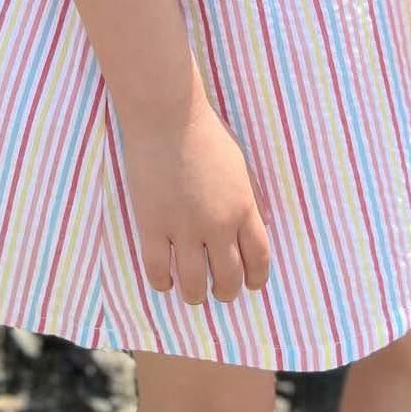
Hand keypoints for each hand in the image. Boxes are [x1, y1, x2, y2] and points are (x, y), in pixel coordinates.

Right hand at [119, 89, 271, 305]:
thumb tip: (253, 227)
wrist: (166, 116)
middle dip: (226, 291)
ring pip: (194, 284)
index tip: (250, 285)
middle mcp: (217, 225)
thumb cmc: (204, 133)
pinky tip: (165, 280)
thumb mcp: (239, 166)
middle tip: (220, 291)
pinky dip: (163, 283)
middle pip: (228, 278)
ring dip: (196, 295)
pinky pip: (158, 270)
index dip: (256, 279)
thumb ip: (246, 199)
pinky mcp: (152, 225)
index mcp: (243, 207)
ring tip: (193, 293)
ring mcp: (183, 228)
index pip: (258, 259)